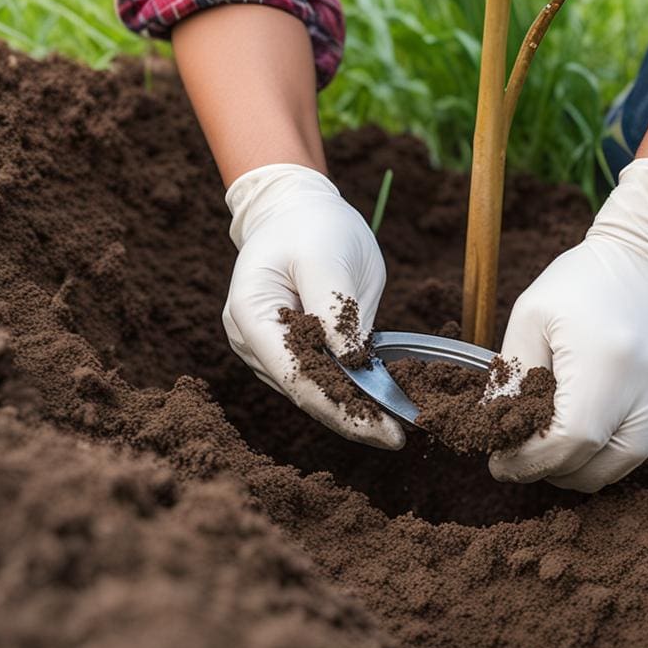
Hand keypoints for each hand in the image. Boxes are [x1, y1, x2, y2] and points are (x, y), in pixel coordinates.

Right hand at [222, 164, 404, 449]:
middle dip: (350, 417)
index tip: (381, 428)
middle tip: (396, 438)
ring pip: (313, 390)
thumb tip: (352, 363)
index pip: (295, 375)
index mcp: (250, 314)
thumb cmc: (312, 226)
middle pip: (303, 391)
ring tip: (394, 429)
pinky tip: (380, 405)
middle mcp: (252, 340)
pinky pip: (321, 376)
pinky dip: (350, 391)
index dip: (339, 407)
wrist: (298, 209)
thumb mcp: (327, 256)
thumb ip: (336, 311)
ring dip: (352, 409)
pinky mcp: (293, 349)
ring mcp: (269, 349)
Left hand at [489, 158, 647, 491]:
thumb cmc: (580, 279)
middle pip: (606, 460)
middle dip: (559, 470)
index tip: (502, 460)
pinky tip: (645, 459)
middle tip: (528, 458)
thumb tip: (499, 427)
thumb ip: (513, 375)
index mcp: (604, 361)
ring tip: (562, 456)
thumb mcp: (531, 315)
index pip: (570, 439)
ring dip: (596, 468)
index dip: (531, 461)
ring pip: (638, 457)